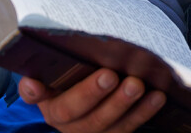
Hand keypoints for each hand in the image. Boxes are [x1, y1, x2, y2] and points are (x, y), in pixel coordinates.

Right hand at [19, 69, 165, 132]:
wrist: (93, 95)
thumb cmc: (75, 75)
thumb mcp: (60, 70)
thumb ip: (52, 65)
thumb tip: (35, 75)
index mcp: (47, 100)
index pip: (34, 94)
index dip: (33, 90)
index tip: (33, 82)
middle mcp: (64, 121)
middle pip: (74, 111)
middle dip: (92, 93)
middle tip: (109, 75)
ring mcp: (89, 131)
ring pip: (105, 123)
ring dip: (123, 104)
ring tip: (137, 85)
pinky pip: (128, 127)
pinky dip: (144, 112)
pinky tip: (157, 96)